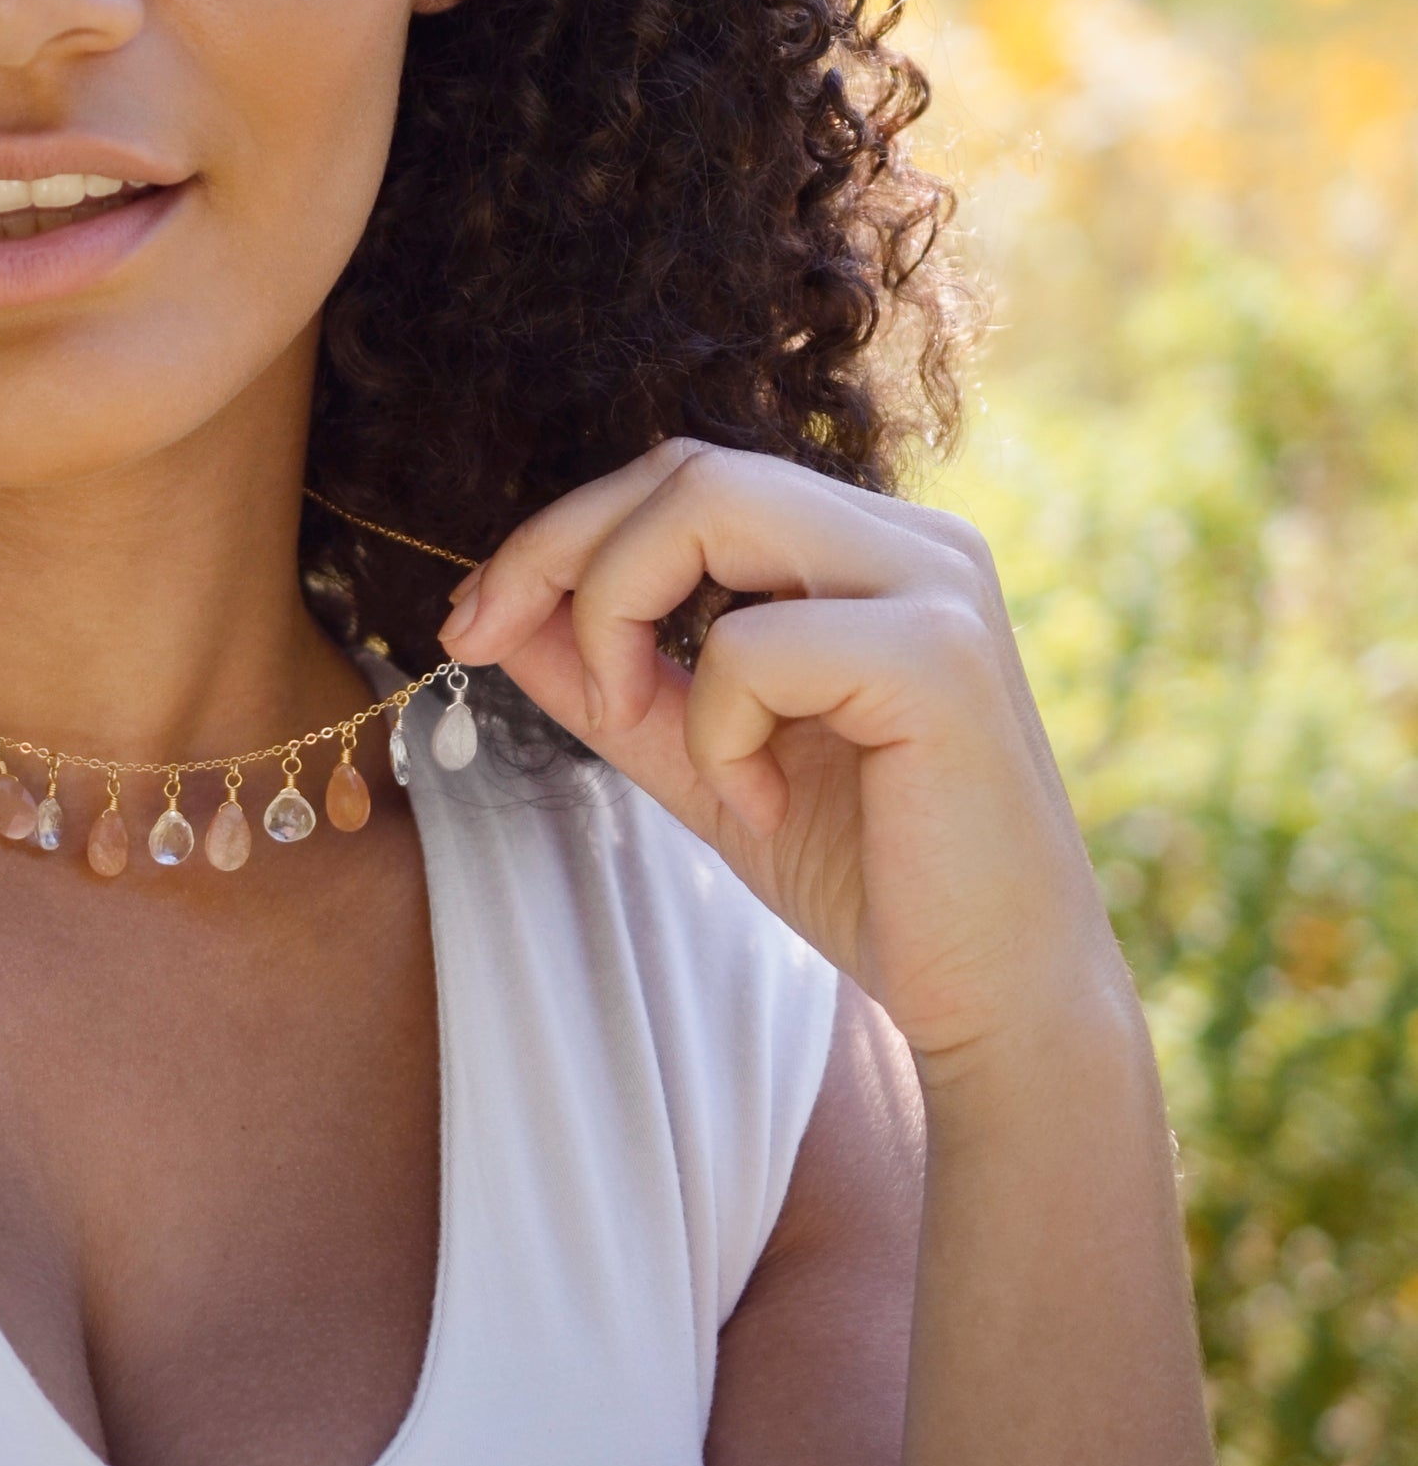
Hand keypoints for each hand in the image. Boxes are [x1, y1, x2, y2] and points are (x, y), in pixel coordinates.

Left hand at [436, 440, 1136, 1077]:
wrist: (993, 997)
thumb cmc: (865, 877)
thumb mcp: (702, 759)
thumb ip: (610, 680)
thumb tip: (495, 613)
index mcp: (864, 553)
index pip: (686, 479)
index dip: (561, 534)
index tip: (471, 618)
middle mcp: (912, 542)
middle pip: (686, 468)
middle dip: (557, 552)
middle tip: (483, 638)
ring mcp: (935, 586)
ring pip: (711, 506)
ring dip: (620, 620)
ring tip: (639, 726)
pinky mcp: (938, 659)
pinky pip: (754, 643)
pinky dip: (716, 728)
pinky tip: (760, 804)